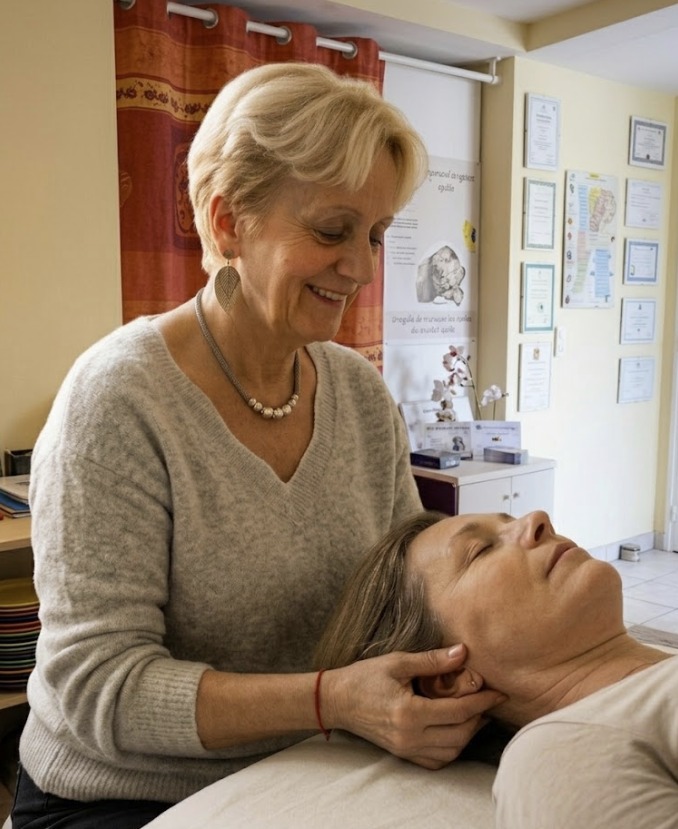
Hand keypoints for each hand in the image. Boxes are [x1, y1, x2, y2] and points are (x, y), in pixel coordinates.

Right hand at [324, 644, 505, 768]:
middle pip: (460, 735)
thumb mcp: (397, 662)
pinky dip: (452, 749)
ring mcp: (406, 749)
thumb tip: (463, 652)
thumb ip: (431, 660)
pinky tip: (456, 730)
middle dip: (480, 718)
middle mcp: (409, 737)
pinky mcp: (402, 754)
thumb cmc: (364, 677)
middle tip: (489, 700)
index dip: (482, 702)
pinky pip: (436, 761)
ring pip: (451, 751)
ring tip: (476, 713)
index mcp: (409, 713)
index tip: (499, 692)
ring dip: (468, 734)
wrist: (337, 700)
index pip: (458, 712)